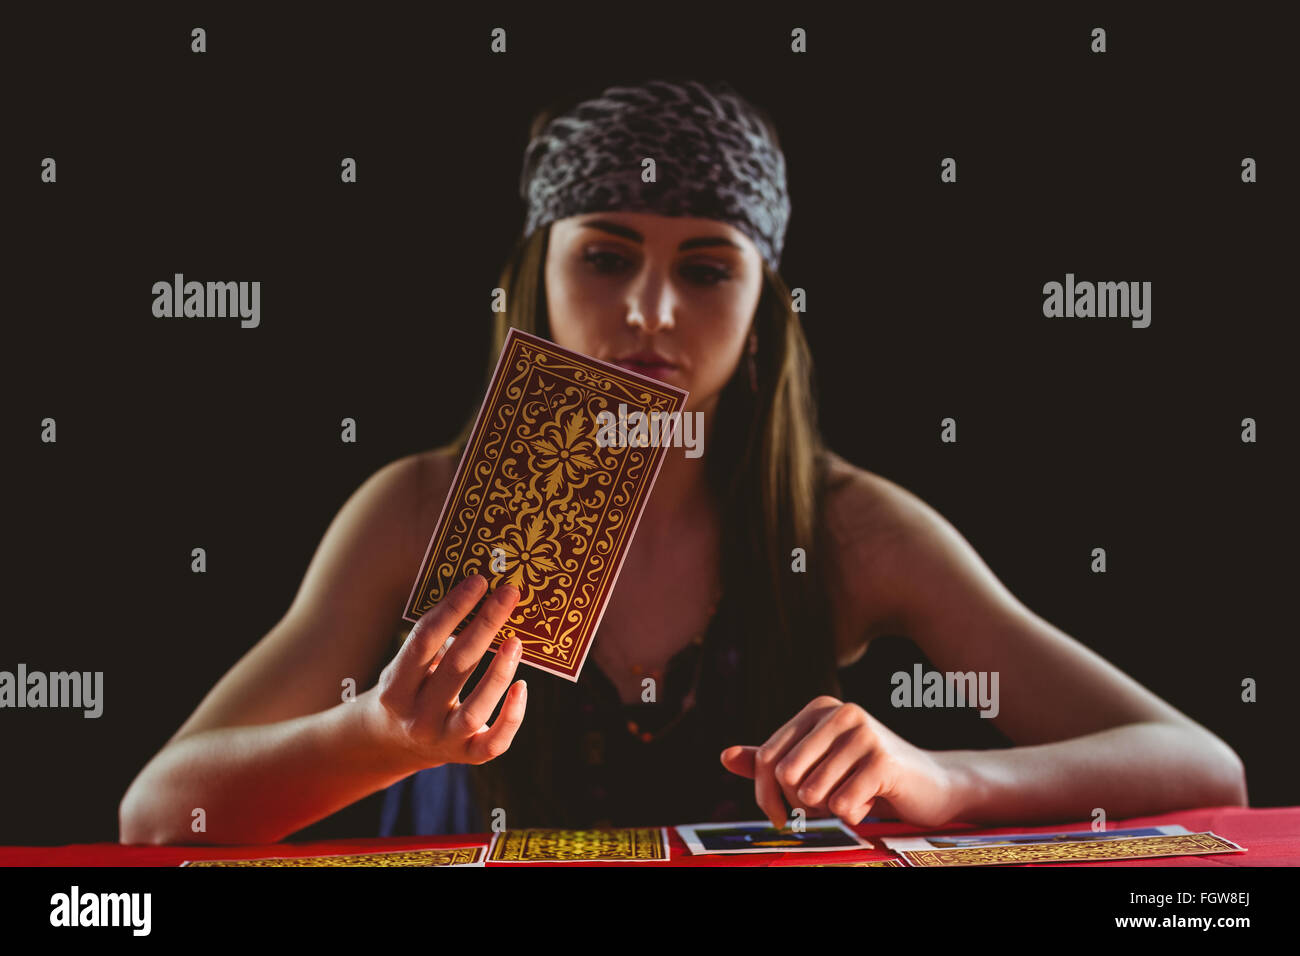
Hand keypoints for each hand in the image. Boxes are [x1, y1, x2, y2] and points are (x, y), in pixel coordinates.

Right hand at [366, 574, 527, 770]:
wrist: (392, 746)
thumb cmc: (408, 690)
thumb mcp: (405, 667)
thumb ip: (434, 642)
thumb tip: (480, 601)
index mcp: (394, 689)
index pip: (423, 641)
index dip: (452, 609)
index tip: (478, 581)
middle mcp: (416, 718)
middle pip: (454, 668)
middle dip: (484, 626)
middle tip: (509, 594)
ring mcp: (442, 741)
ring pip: (474, 710)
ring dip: (498, 672)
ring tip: (517, 640)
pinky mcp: (467, 756)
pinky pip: (494, 742)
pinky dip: (511, 716)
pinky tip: (523, 687)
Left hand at [720, 695, 959, 829]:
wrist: (932, 786)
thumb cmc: (868, 776)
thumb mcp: (818, 765)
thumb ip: (773, 760)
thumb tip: (724, 756)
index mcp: (818, 709)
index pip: (765, 756)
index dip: (764, 795)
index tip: (779, 817)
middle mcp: (838, 712)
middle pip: (785, 775)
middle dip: (801, 804)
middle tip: (830, 803)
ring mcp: (862, 732)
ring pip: (812, 793)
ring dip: (829, 811)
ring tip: (854, 798)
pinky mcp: (882, 759)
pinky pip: (842, 805)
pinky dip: (853, 817)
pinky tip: (873, 804)